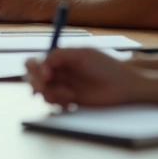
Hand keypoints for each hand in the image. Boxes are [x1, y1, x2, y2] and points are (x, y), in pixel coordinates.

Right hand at [25, 49, 141, 107]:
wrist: (124, 85)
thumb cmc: (106, 66)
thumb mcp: (82, 55)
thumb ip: (59, 55)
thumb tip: (42, 64)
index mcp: (59, 58)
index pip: (35, 61)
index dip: (36, 68)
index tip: (47, 75)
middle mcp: (58, 72)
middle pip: (33, 77)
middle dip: (37, 84)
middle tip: (47, 90)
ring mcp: (63, 86)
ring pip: (42, 92)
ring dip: (52, 95)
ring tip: (70, 96)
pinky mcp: (69, 100)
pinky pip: (53, 103)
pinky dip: (59, 103)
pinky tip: (72, 102)